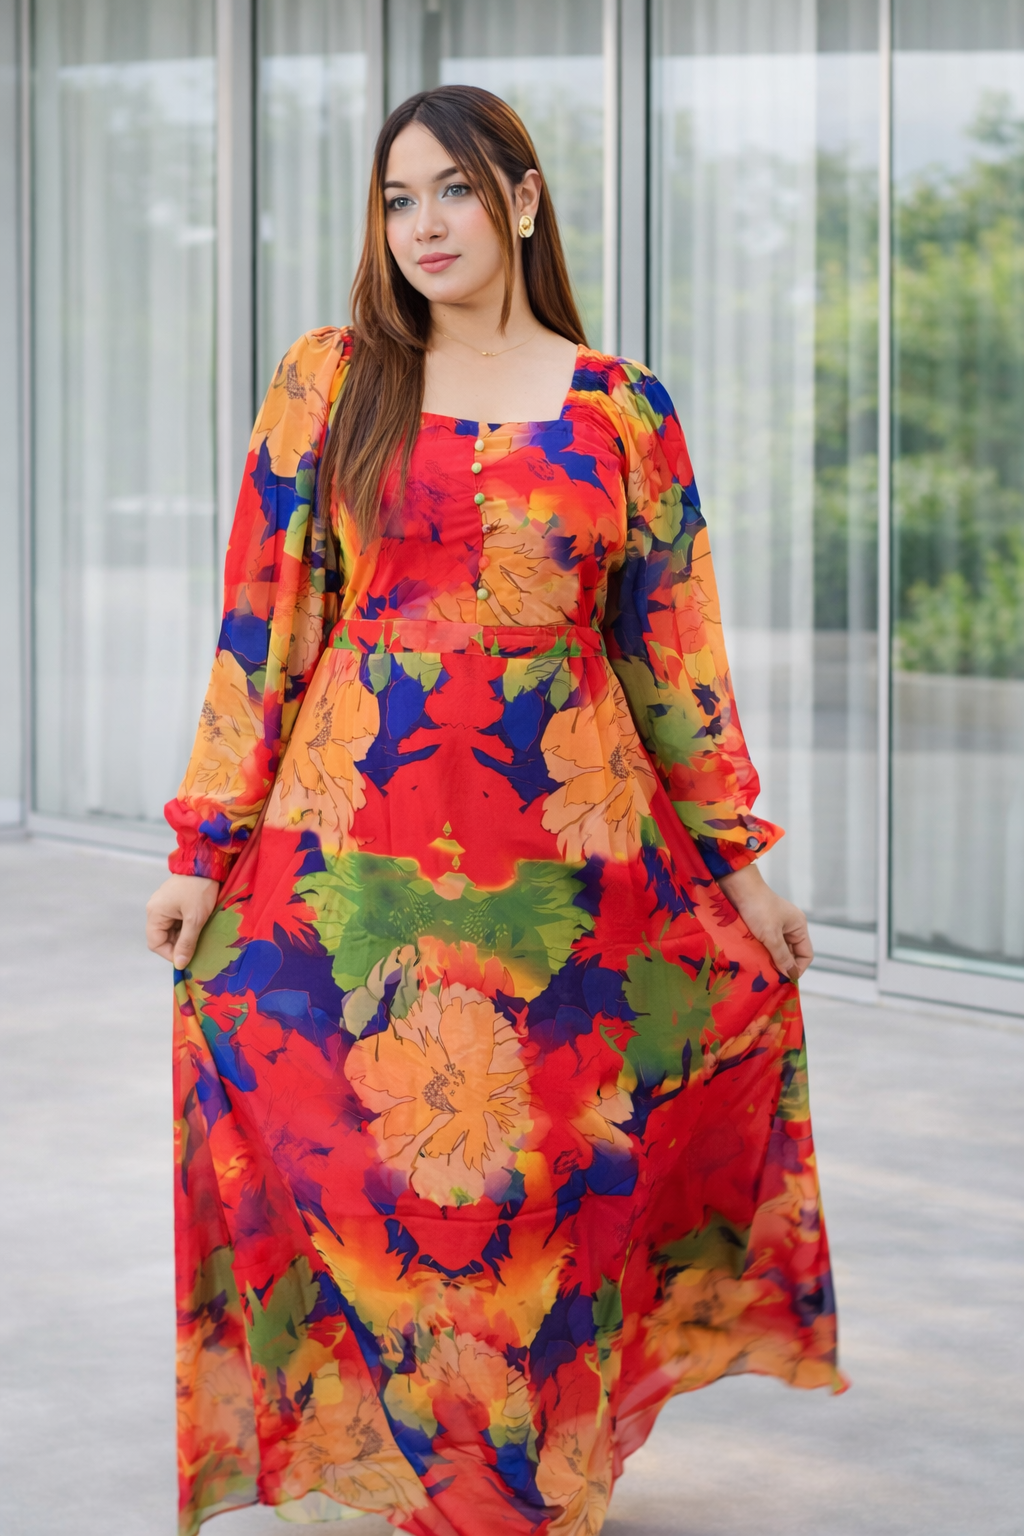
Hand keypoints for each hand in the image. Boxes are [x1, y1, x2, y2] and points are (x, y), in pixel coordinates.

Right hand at [146, 874, 220, 968]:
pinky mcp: (173, 901)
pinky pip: (176, 920)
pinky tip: (199, 926)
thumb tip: (180, 964)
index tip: (188, 957)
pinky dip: (186, 926)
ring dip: (184, 935)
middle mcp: (155, 909)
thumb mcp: (195, 919)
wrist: (207, 864)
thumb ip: (186, 943)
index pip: (155, 944)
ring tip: (200, 935)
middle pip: (162, 937)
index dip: (170, 954)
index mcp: (155, 913)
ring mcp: (163, 905)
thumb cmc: (200, 890)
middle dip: (179, 944)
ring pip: (171, 930)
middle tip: (197, 946)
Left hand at [717, 863, 812, 983]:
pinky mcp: (761, 925)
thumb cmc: (758, 908)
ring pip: (777, 950)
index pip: (806, 955)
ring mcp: (775, 926)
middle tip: (770, 977)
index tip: (783, 979)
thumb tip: (791, 974)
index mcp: (799, 927)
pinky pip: (766, 944)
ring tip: (760, 969)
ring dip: (770, 959)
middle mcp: (790, 927)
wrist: (738, 887)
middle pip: (792, 954)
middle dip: (782, 965)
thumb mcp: (771, 935)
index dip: (797, 968)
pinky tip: (753, 958)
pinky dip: (762, 952)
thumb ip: (782, 956)